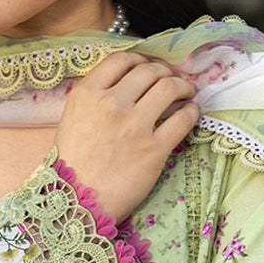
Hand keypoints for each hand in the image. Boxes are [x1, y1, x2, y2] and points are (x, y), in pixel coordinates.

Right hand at [54, 52, 199, 224]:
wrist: (77, 203)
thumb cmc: (72, 165)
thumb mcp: (72, 119)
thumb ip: (94, 97)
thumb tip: (126, 82)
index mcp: (87, 94)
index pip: (122, 59)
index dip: (141, 59)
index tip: (150, 67)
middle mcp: (111, 104)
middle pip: (149, 70)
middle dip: (165, 71)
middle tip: (172, 79)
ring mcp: (134, 126)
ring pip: (169, 87)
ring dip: (183, 85)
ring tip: (186, 92)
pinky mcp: (154, 149)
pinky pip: (182, 119)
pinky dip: (191, 111)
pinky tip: (190, 112)